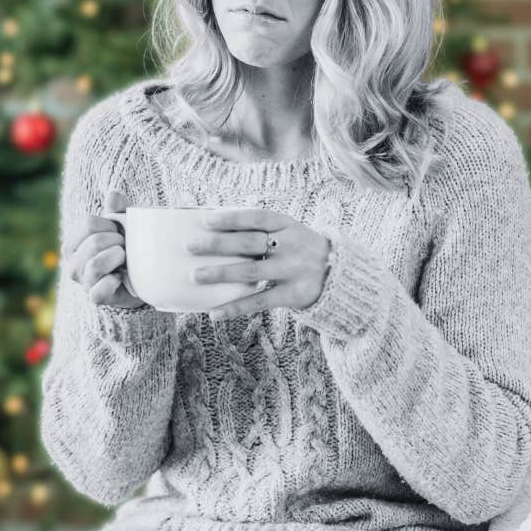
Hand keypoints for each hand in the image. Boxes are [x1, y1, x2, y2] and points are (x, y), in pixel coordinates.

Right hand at [61, 190, 146, 308]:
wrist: (138, 279)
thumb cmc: (125, 249)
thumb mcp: (123, 228)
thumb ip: (117, 211)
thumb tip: (114, 194)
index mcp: (73, 243)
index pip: (89, 223)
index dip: (110, 224)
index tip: (118, 231)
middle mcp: (72, 263)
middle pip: (94, 242)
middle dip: (117, 241)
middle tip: (125, 247)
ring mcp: (82, 282)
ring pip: (95, 265)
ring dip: (117, 258)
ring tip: (124, 259)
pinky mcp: (95, 298)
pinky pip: (99, 290)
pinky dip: (113, 282)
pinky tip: (121, 277)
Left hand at [187, 207, 330, 319]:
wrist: (340, 275)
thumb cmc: (300, 250)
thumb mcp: (289, 233)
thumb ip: (261, 231)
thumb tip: (216, 231)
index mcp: (289, 225)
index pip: (256, 218)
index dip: (231, 218)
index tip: (205, 220)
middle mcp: (292, 245)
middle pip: (249, 243)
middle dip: (218, 244)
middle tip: (190, 246)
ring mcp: (293, 270)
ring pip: (252, 271)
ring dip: (221, 273)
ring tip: (195, 276)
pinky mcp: (294, 295)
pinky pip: (260, 301)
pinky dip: (236, 307)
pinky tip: (215, 313)